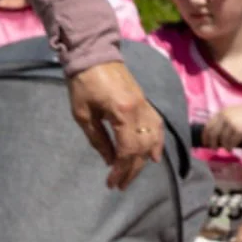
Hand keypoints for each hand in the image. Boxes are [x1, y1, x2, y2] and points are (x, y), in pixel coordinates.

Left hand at [67, 60, 165, 189]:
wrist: (95, 56)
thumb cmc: (83, 85)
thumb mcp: (83, 115)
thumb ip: (97, 139)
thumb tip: (108, 161)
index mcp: (123, 112)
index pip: (128, 149)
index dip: (121, 169)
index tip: (111, 182)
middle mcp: (140, 110)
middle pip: (143, 147)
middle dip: (132, 169)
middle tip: (120, 185)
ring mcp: (146, 105)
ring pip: (154, 137)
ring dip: (145, 159)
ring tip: (134, 174)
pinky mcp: (146, 102)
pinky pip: (157, 125)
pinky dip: (158, 141)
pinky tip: (155, 155)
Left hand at [202, 101, 241, 147]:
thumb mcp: (235, 114)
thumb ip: (224, 120)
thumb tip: (213, 134)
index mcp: (223, 112)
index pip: (208, 126)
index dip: (205, 136)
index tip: (206, 143)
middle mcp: (225, 116)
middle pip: (211, 134)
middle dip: (211, 143)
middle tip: (214, 149)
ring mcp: (231, 123)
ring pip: (221, 140)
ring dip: (223, 146)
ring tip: (227, 148)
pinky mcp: (238, 130)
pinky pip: (230, 143)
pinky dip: (230, 147)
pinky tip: (232, 148)